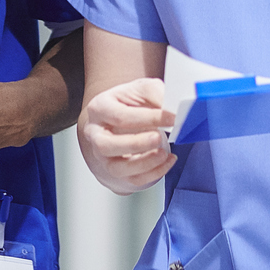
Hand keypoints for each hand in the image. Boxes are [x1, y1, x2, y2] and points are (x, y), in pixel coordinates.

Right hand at [76, 77, 174, 194]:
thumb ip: (157, 94)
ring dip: (143, 163)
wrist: (125, 116)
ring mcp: (104, 156)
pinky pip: (132, 179)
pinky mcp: (117, 171)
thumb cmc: (131, 102)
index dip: (148, 118)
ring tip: (164, 153)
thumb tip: (174, 108)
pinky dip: (153, 173)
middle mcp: (95, 134)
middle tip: (159, 137)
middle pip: (106, 145)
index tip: (172, 117)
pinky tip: (168, 161)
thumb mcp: (142, 90)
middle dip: (135, 144)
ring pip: (117, 168)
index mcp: (99, 108)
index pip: (120, 116)